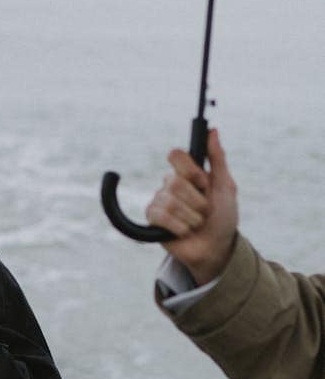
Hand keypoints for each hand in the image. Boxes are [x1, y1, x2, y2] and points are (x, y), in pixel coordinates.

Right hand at [145, 128, 237, 284]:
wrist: (217, 248)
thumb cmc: (223, 217)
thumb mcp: (226, 187)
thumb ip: (217, 158)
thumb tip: (212, 130)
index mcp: (188, 174)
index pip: (176, 155)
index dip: (190, 171)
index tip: (204, 184)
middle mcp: (171, 185)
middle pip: (174, 181)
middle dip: (196, 201)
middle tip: (205, 211)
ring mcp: (160, 201)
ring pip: (170, 201)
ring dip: (191, 217)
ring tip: (196, 224)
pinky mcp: (153, 220)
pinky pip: (161, 216)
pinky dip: (179, 227)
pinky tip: (184, 231)